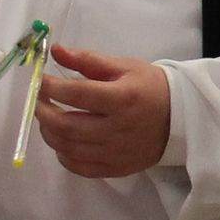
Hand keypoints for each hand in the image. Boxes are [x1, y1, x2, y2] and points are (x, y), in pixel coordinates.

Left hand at [35, 43, 173, 178]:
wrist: (180, 119)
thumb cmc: (151, 88)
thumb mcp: (124, 67)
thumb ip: (88, 60)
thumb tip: (55, 51)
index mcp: (122, 99)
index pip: (76, 94)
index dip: (50, 87)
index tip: (39, 80)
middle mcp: (118, 129)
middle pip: (66, 126)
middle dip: (43, 112)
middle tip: (39, 101)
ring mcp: (116, 153)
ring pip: (68, 148)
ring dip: (49, 133)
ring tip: (49, 119)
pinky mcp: (116, 168)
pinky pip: (79, 167)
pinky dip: (64, 155)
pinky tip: (64, 141)